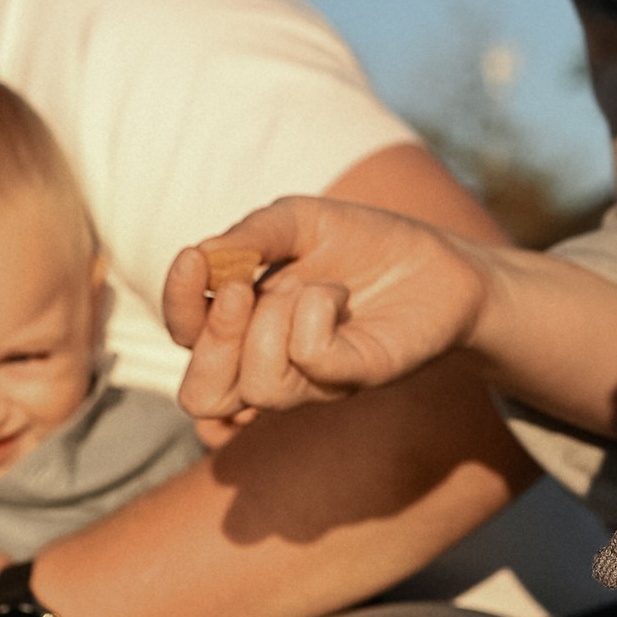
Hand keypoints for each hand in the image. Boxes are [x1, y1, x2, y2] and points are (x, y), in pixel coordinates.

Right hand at [163, 195, 495, 422]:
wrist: (439, 261)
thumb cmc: (364, 244)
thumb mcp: (298, 221)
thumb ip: (249, 236)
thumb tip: (200, 256)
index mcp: (245, 324)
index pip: (186, 340)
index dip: (177, 305)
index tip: (194, 258)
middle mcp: (271, 363)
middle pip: (202, 396)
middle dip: (213, 337)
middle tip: (242, 289)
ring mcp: (313, 380)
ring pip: (258, 387)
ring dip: (274, 323)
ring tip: (313, 288)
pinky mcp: (356, 378)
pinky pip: (313, 362)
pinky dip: (315, 317)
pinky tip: (337, 296)